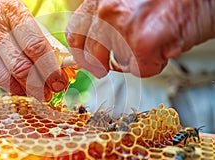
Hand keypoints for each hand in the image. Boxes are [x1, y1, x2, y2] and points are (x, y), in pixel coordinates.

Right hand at [0, 0, 70, 100]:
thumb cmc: (1, 13)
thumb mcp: (23, 18)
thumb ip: (45, 43)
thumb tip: (66, 69)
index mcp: (10, 11)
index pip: (34, 46)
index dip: (50, 69)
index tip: (59, 83)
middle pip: (18, 68)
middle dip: (37, 87)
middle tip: (47, 94)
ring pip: (1, 78)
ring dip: (20, 89)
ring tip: (30, 90)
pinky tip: (3, 73)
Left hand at [66, 0, 214, 77]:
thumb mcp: (127, 0)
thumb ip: (108, 19)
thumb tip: (94, 44)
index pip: (76, 31)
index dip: (79, 51)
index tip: (84, 60)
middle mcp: (108, 10)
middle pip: (91, 54)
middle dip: (99, 65)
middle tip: (105, 69)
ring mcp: (124, 26)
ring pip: (119, 62)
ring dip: (135, 59)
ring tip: (154, 41)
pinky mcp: (144, 44)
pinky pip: (140, 70)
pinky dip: (154, 64)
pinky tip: (165, 46)